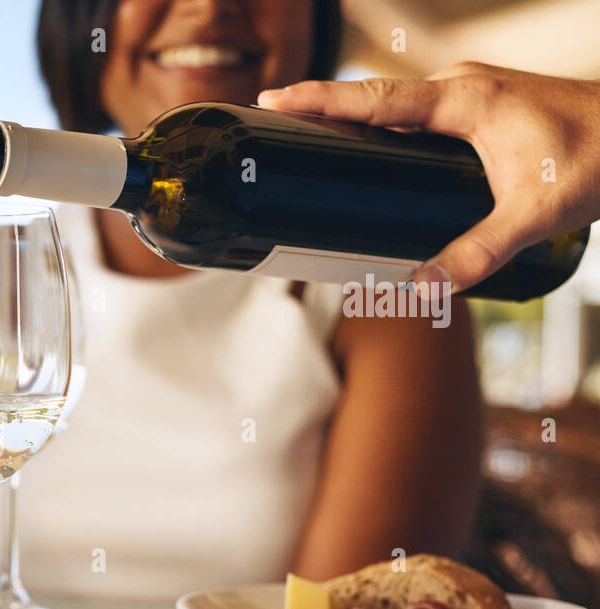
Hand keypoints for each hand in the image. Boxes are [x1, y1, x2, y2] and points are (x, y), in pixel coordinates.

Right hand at [258, 63, 599, 291]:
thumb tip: (424, 287)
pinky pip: (417, 114)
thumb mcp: (534, 214)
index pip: (374, 99)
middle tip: (275, 118)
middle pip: (374, 97)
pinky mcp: (482, 107)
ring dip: (353, 117)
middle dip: (322, 106)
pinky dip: (384, 126)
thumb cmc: (598, 156)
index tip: (274, 97)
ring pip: (396, 104)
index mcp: (464, 101)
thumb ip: (476, 253)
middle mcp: (462, 88)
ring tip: (309, 135)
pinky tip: (371, 149)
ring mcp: (472, 93)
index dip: (320, 99)